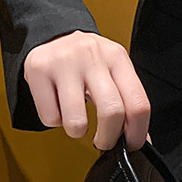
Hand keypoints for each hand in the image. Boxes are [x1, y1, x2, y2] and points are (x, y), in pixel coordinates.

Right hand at [24, 31, 149, 149]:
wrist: (53, 37)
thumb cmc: (85, 63)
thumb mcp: (112, 75)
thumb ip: (128, 104)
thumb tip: (141, 142)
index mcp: (117, 58)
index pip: (137, 103)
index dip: (136, 134)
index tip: (130, 145)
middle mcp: (92, 55)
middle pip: (111, 112)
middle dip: (108, 139)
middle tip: (102, 141)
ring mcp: (65, 61)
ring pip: (77, 122)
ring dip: (77, 132)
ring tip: (75, 120)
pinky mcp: (39, 69)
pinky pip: (51, 118)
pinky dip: (54, 121)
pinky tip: (58, 105)